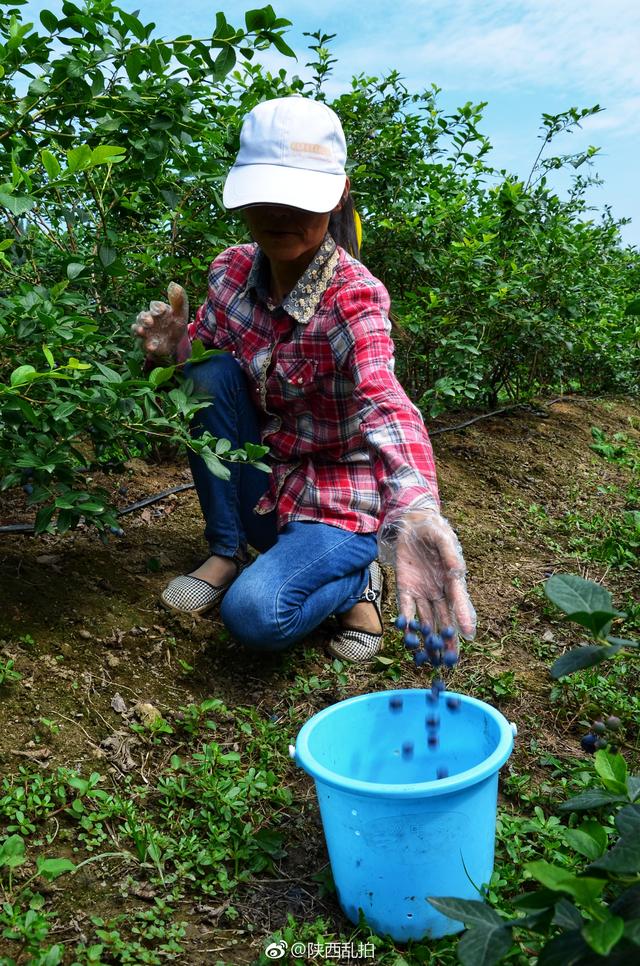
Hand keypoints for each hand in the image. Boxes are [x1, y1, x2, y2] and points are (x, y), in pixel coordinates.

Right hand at [132, 282, 188, 360]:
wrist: (177, 342)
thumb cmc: (176, 324)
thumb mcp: (181, 313)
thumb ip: (178, 300)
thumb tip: (173, 284)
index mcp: (157, 310)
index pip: (155, 306)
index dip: (157, 308)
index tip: (163, 310)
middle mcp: (149, 320)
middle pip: (142, 317)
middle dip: (144, 319)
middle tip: (149, 322)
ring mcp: (146, 332)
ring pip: (137, 329)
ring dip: (138, 330)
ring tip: (141, 332)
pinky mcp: (147, 344)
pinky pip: (144, 345)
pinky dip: (147, 346)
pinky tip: (152, 347)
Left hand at [395, 509, 475, 644]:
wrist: (411, 523)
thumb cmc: (433, 530)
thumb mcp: (443, 539)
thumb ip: (450, 555)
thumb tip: (459, 573)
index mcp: (453, 580)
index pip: (459, 602)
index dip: (464, 618)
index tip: (469, 635)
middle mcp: (439, 590)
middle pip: (445, 618)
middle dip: (448, 640)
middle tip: (451, 661)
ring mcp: (422, 591)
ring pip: (427, 619)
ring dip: (428, 638)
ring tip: (428, 657)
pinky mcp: (405, 588)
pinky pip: (406, 608)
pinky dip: (406, 621)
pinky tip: (406, 635)